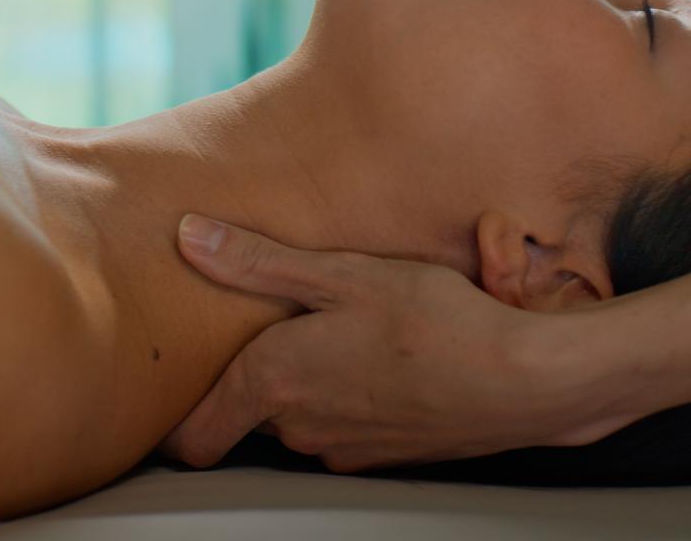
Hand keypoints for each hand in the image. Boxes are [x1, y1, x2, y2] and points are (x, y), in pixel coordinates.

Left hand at [158, 216, 566, 473]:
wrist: (523, 380)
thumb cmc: (432, 321)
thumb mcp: (339, 274)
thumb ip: (255, 262)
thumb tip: (188, 238)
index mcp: (274, 384)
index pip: (194, 435)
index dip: (173, 417)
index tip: (167, 388)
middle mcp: (300, 427)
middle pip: (244, 413)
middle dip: (244, 375)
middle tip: (259, 326)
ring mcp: (342, 447)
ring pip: (292, 416)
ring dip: (297, 382)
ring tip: (323, 332)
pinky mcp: (380, 453)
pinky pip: (336, 424)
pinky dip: (339, 395)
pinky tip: (369, 356)